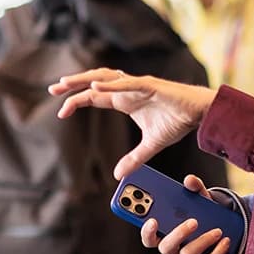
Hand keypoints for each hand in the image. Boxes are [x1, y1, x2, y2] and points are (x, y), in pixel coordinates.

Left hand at [51, 68, 214, 180]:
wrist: (200, 113)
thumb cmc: (178, 121)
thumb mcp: (151, 145)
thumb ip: (134, 158)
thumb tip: (119, 175)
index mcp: (125, 100)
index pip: (95, 97)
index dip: (77, 101)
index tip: (61, 111)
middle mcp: (128, 89)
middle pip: (95, 83)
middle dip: (73, 85)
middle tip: (53, 90)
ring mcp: (138, 86)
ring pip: (106, 78)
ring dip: (84, 80)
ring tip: (66, 83)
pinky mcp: (151, 86)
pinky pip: (127, 84)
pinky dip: (110, 86)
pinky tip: (94, 87)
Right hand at [135, 173, 234, 253]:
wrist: (227, 237)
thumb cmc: (207, 219)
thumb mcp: (202, 202)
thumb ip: (195, 190)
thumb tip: (190, 180)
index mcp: (166, 235)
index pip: (149, 238)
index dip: (147, 231)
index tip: (153, 220)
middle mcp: (174, 250)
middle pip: (166, 247)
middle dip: (178, 234)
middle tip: (193, 221)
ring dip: (203, 241)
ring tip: (217, 230)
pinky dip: (217, 252)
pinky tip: (225, 241)